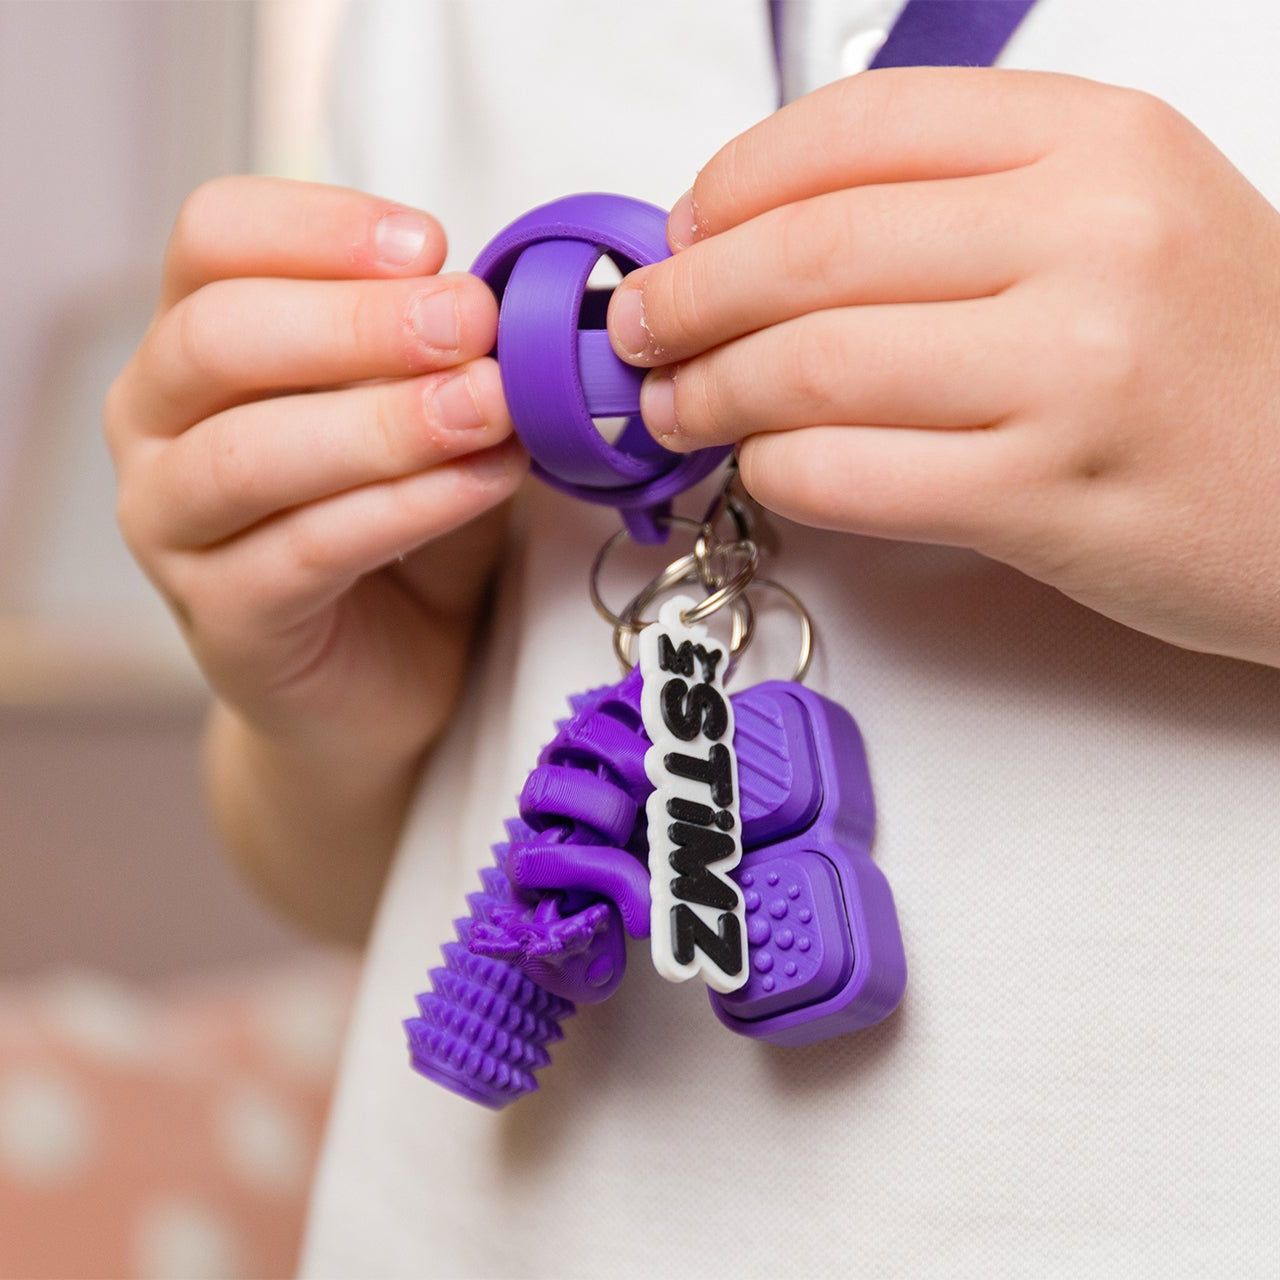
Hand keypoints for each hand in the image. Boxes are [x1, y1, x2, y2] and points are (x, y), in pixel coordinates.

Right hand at [106, 176, 525, 766]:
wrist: (384, 674)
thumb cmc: (399, 528)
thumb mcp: (422, 416)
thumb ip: (437, 357)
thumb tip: (494, 297)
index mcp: (195, 342)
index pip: (213, 238)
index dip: (319, 227)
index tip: (431, 244)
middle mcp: (154, 424)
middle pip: (218, 337)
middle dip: (360, 322)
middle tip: (473, 322)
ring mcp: (170, 527)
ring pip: (251, 453)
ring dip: (386, 421)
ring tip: (491, 407)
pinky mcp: (222, 616)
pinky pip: (307, 549)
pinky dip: (407, 507)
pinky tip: (485, 481)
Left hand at [607, 69, 1279, 668]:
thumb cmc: (1222, 363)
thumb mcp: (1122, 222)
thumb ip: (961, 207)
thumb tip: (764, 232)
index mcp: (1096, 144)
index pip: (858, 128)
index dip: (734, 184)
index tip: (683, 232)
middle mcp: (1087, 239)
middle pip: (810, 248)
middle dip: (689, 294)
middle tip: (642, 329)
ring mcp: (1069, 371)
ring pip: (811, 364)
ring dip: (711, 391)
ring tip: (675, 407)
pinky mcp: (1043, 497)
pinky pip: (848, 473)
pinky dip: (775, 470)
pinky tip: (761, 467)